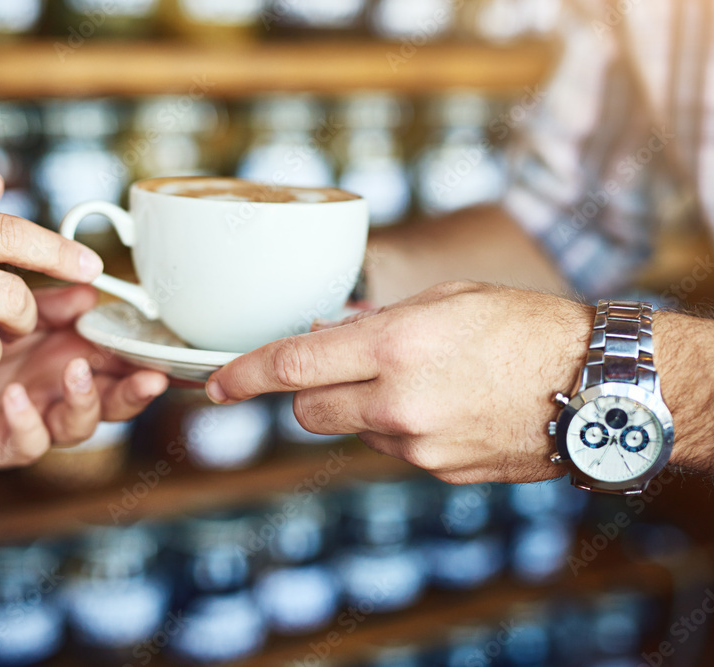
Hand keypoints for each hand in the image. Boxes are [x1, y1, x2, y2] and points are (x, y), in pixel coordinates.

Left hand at [0, 285, 168, 467]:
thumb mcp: (18, 313)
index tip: (171, 350)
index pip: (126, 362)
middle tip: (152, 377)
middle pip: (117, 400)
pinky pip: (27, 442)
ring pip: (80, 425)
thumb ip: (51, 304)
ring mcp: (41, 419)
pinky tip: (16, 397)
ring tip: (75, 371)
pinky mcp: (6, 443)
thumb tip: (90, 292)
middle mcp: (66, 392)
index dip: (151, 359)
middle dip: (137, 391)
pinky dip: (26, 421)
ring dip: (85, 400)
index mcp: (79, 356)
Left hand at [206, 282, 593, 483]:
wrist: (594, 386)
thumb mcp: (445, 300)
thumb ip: (377, 319)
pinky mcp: (438, 471)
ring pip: (353, 431)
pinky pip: (394, 450)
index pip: (293, 366)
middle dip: (308, 393)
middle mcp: (397, 401)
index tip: (215, 385)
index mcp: (395, 345)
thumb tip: (328, 333)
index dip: (244, 376)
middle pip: (309, 411)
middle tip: (338, 370)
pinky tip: (447, 408)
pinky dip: (401, 430)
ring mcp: (417, 445)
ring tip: (422, 383)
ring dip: (363, 408)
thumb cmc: (524, 326)